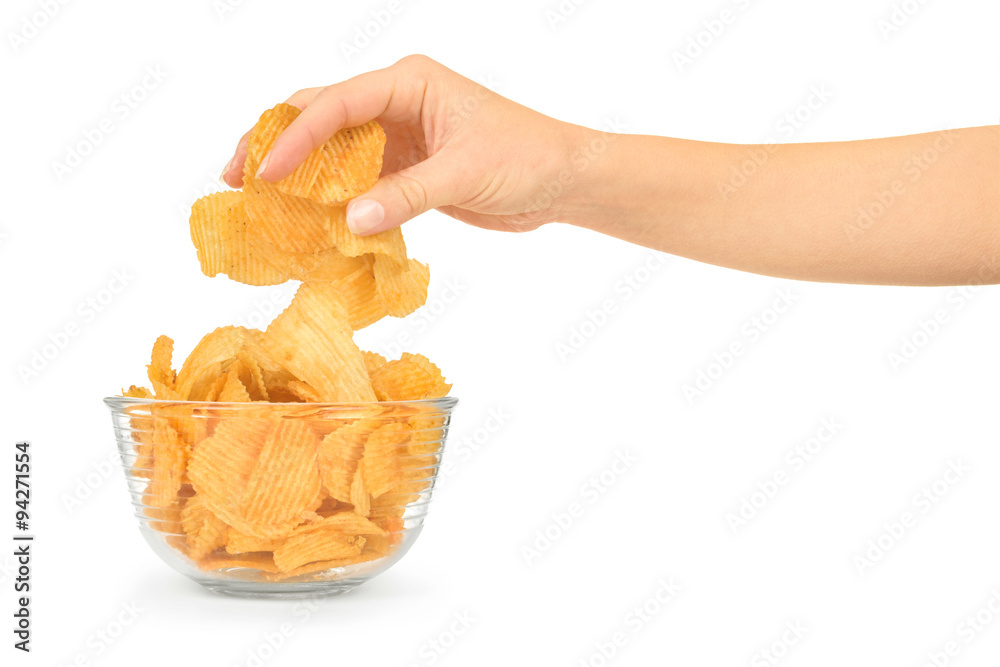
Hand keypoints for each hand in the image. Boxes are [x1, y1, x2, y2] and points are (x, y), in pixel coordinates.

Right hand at [222, 55, 583, 235]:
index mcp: (408, 83)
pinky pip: (356, 180)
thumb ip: (407, 195)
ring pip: (333, 150)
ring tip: (260, 203)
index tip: (265, 172)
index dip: (294, 137)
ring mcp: (398, 135)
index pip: (336, 104)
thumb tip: (350, 222)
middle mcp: (395, 102)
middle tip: (236, 179)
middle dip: (276, 144)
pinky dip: (332, 199)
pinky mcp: (404, 167)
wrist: (561, 180)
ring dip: (299, 175)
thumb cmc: (526, 158)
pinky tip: (308, 221)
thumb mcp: (465, 174)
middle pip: (320, 116)